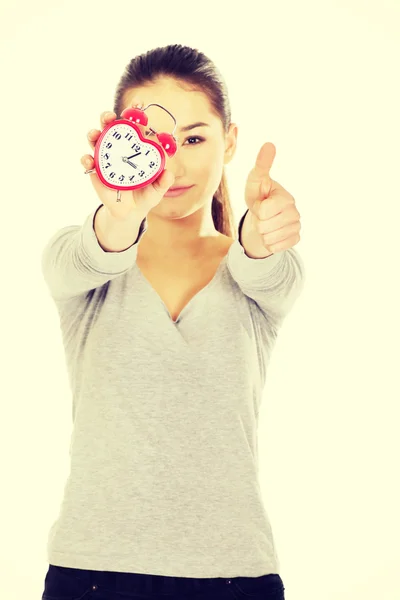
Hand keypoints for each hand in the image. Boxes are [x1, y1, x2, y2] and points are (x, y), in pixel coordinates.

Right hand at [81, 103, 175, 220]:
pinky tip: (89, 160)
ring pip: (96, 139)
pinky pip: (88, 161)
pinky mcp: (95, 170)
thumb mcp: (157, 190)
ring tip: (95, 134)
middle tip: (110, 117)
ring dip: (94, 133)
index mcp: (134, 147)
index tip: (138, 104)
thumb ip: (163, 182)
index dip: (134, 113)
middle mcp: (118, 148)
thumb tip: (169, 174)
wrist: (130, 212)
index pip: (133, 126)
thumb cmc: (145, 195)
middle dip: (108, 117)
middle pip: (111, 127)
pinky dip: (86, 159)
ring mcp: (105, 158)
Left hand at [244, 142, 300, 253]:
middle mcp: (295, 212)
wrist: (262, 217)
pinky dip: (269, 243)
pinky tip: (272, 233)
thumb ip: (262, 165)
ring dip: (263, 234)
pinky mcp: (295, 239)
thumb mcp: (256, 181)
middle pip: (264, 226)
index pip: (263, 211)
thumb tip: (269, 144)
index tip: (261, 204)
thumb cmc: (259, 196)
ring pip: (269, 239)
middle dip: (258, 223)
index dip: (257, 210)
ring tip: (266, 224)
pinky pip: (275, 247)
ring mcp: (296, 227)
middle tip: (263, 216)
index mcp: (286, 198)